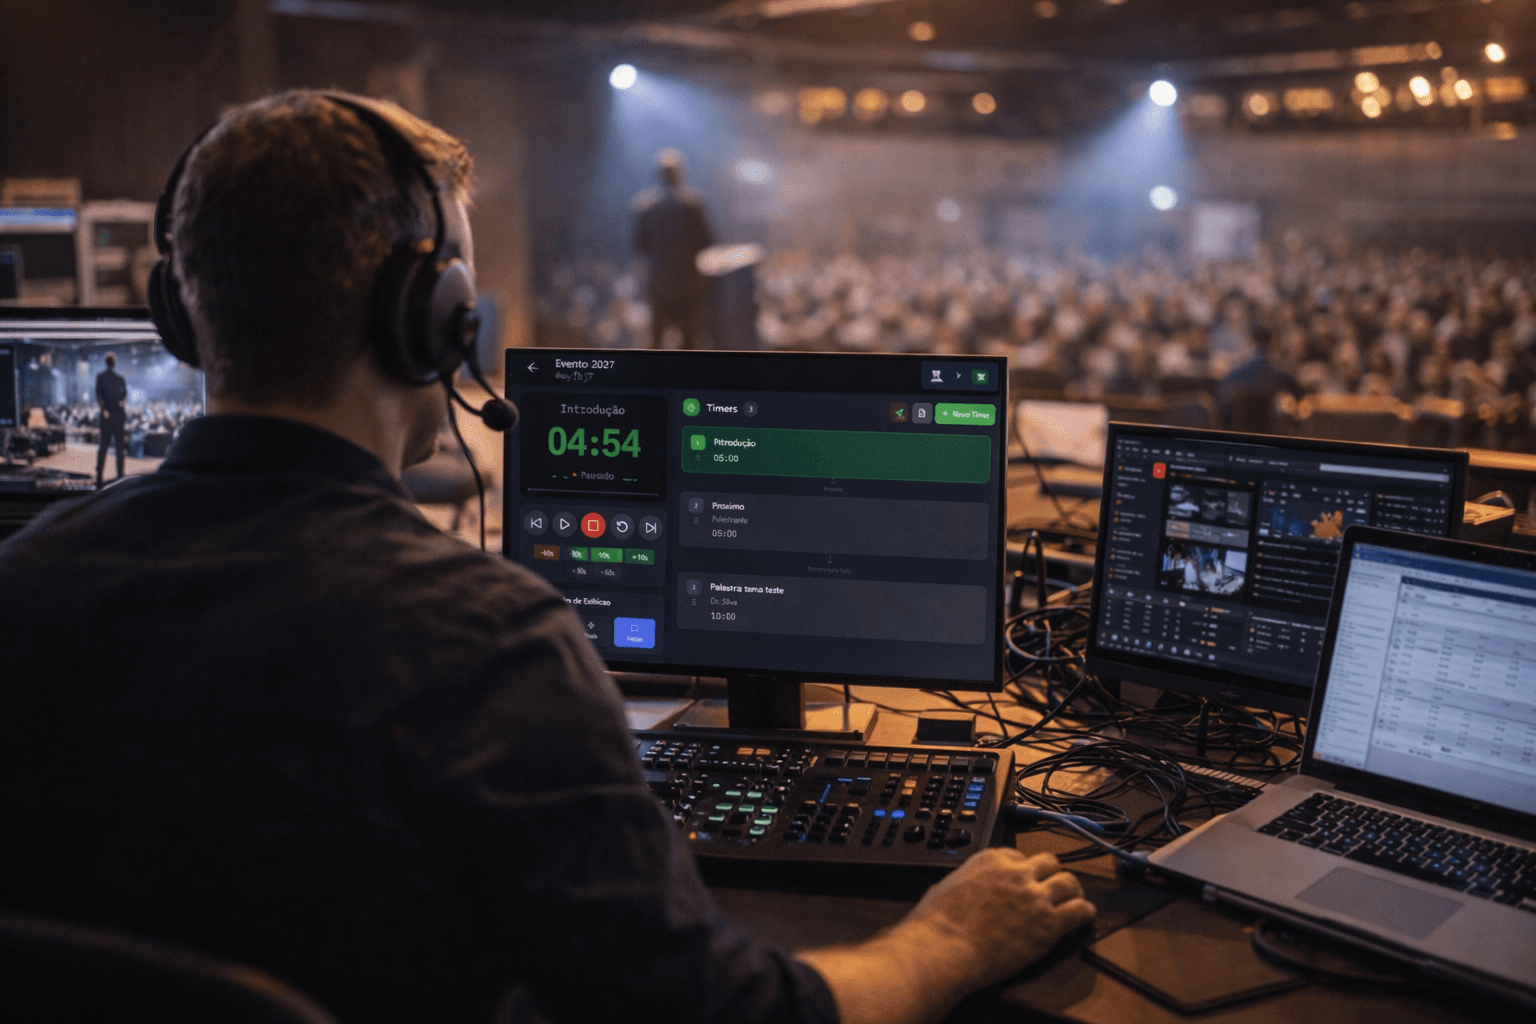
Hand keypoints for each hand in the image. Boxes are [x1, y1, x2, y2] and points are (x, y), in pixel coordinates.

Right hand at [905, 848, 1095, 991]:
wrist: (944, 948)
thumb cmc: (936, 924)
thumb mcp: (947, 886)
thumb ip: (967, 882)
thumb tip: (967, 890)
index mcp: (990, 860)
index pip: (1019, 855)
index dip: (1025, 869)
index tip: (1026, 879)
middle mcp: (1016, 873)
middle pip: (1049, 863)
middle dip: (1052, 875)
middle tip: (1053, 888)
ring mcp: (1035, 897)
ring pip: (1070, 882)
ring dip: (1072, 891)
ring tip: (1073, 901)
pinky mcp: (1048, 923)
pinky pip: (1080, 910)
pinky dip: (1084, 913)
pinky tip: (1083, 918)